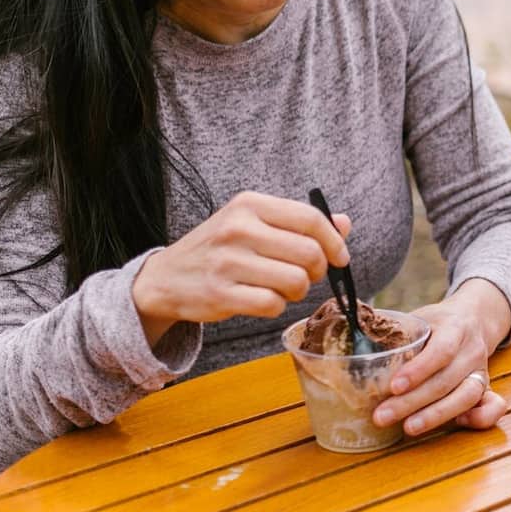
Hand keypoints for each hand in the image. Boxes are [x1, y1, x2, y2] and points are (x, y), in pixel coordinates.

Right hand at [133, 191, 351, 344]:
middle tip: (305, 275)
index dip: (334, 241)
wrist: (166, 278)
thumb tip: (345, 223)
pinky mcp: (220, 294)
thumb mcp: (253, 223)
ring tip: (281, 287)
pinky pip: (273, 305)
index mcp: (249, 204)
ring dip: (297, 291)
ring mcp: (227, 262)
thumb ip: (298, 223)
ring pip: (295, 281)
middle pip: (310, 253)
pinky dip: (276, 307)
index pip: (310, 219)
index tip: (340, 257)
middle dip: (317, 270)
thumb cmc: (220, 249)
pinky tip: (262, 299)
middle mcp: (238, 229)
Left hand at [377, 279, 510, 435]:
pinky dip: (480, 419)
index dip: (419, 370)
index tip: (393, 386)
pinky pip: (493, 406)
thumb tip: (350, 334)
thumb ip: (394, 328)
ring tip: (407, 429)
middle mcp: (472, 351)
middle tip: (381, 416)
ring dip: (436, 416)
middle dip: (413, 402)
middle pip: (446, 381)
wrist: (475, 318)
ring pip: (465, 397)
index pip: (441, 351)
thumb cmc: (437, 322)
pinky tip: (457, 425)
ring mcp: (481, 371)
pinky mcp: (486, 387)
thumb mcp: (419, 317)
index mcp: (455, 328)